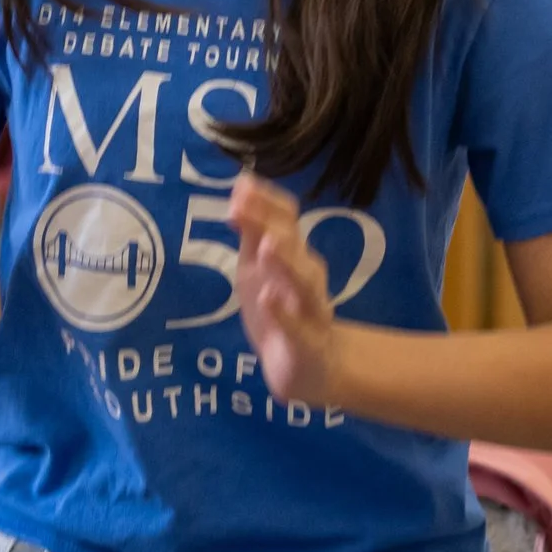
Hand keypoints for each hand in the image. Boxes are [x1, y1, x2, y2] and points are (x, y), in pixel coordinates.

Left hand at [231, 172, 337, 405]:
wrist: (306, 367)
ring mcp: (312, 310)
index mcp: (293, 254)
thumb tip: (240, 184)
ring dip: (285, 262)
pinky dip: (284, 313)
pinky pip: (299, 327)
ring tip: (266, 245)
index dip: (266, 201)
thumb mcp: (256, 267)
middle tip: (241, 206)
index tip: (241, 184)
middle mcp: (307, 275)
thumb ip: (250, 231)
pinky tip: (269, 298)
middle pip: (294, 245)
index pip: (287, 218)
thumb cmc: (279, 309)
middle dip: (270, 224)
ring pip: (304, 282)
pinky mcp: (309, 344)